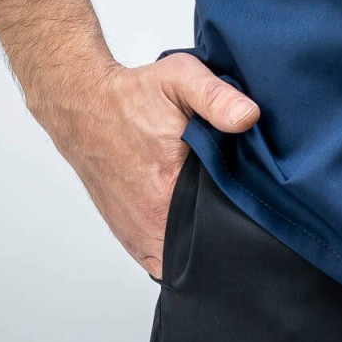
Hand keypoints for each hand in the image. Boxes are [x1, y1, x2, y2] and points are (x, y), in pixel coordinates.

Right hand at [32, 53, 260, 279]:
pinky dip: (180, 252)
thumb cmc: (133, 97)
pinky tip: (192, 225)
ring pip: (184, 260)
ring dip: (202, 245)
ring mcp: (138, 235)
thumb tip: (249, 116)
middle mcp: (151, 221)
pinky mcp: (130, 238)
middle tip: (238, 203)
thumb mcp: (180, 79)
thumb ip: (217, 97)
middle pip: (207, 247)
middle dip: (228, 232)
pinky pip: (163, 262)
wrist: (84, 108)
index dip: (246, 218)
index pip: (225, 225)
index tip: (257, 200)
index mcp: (169, 188)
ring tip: (216, 213)